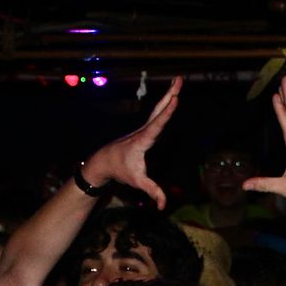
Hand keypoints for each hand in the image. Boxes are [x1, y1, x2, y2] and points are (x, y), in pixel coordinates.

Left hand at [78, 76, 181, 209]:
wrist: (106, 160)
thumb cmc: (121, 170)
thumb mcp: (136, 181)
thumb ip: (151, 191)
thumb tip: (163, 206)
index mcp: (142, 140)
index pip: (157, 125)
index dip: (167, 113)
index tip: (175, 99)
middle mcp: (144, 130)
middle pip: (159, 110)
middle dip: (169, 94)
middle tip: (179, 80)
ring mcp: (145, 127)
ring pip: (158, 108)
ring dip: (169, 94)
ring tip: (178, 80)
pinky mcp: (146, 128)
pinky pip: (158, 112)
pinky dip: (166, 102)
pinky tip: (172, 94)